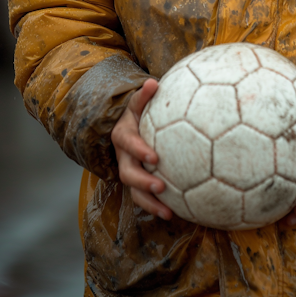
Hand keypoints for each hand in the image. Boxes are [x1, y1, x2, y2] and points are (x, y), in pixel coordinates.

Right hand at [110, 78, 171, 219]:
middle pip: (127, 172)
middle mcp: (123, 156)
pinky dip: (155, 207)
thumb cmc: (137, 113)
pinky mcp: (136, 183)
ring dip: (149, 202)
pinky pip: (143, 198)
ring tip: (168, 212)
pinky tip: (173, 214)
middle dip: (143, 181)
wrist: (125, 127)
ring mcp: (128, 171)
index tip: (154, 157)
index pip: (128, 142)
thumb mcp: (137, 102)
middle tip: (160, 186)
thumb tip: (152, 82)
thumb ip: (144, 95)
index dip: (139, 150)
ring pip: (134, 190)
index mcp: (123, 135)